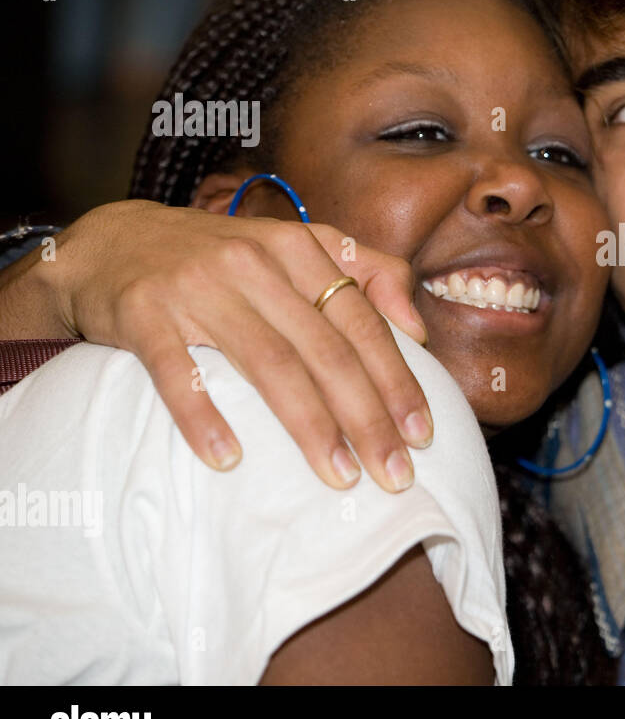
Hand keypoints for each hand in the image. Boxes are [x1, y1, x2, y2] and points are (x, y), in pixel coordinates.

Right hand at [29, 200, 432, 491]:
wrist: (108, 243)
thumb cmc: (221, 258)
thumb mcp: (294, 248)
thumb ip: (366, 272)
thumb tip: (417, 328)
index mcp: (297, 248)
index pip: (360, 321)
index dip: (396, 380)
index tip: (422, 434)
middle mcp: (253, 262)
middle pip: (324, 350)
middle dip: (367, 417)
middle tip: (395, 474)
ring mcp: (197, 287)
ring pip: (269, 363)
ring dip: (309, 426)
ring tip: (341, 475)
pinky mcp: (143, 313)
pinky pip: (177, 371)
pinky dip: (203, 415)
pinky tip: (228, 459)